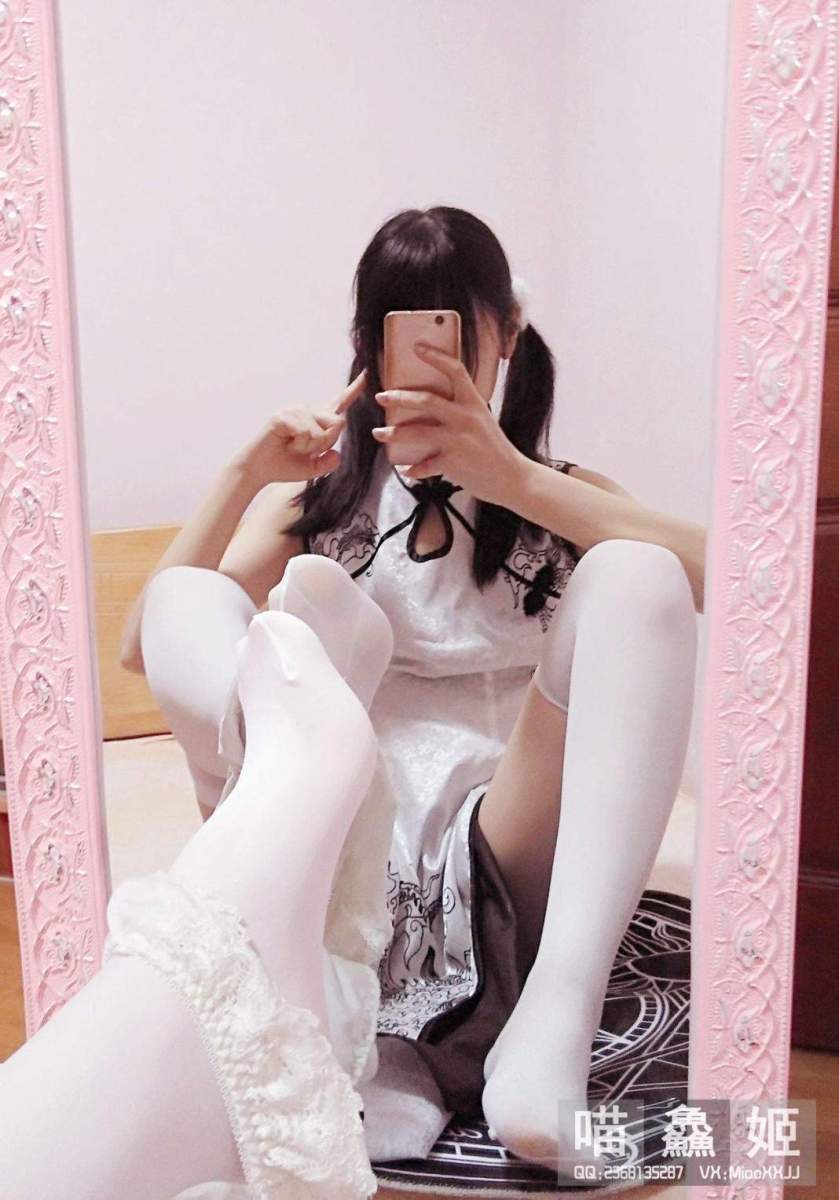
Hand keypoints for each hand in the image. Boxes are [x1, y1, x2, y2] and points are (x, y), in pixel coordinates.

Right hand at [233, 370, 366, 485]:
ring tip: (291, 447)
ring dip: (309, 447)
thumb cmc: (284, 466)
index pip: (340, 403)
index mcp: (317, 421)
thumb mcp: (314, 468)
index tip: (368, 374)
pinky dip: (299, 445)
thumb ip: (329, 462)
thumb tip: (336, 453)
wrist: (259, 470)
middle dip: (326, 443)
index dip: (354, 389)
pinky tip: (285, 443)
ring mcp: (295, 411)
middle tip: (304, 450)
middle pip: (338, 423)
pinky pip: (307, 432)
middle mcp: (308, 411)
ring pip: (322, 430)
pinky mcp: (283, 416)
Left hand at [372, 344, 525, 504]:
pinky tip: (405, 469)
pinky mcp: (452, 462)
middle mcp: (465, 417)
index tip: (417, 347)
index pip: (455, 370)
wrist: (511, 477)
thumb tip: (429, 405)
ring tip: (379, 432)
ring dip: (394, 433)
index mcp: (474, 402)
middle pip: (426, 400)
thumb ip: (461, 410)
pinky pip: (424, 465)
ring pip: (417, 432)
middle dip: (399, 397)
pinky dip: (412, 468)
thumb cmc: (494, 448)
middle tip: (381, 396)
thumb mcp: (482, 420)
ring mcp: (457, 440)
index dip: (436, 356)